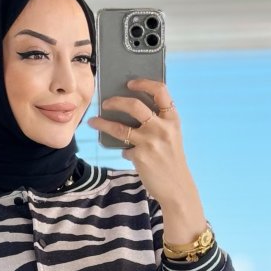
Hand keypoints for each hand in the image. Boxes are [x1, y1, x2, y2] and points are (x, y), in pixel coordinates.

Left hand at [86, 78, 195, 208]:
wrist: (177, 188)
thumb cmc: (172, 160)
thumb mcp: (171, 136)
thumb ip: (158, 122)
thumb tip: (129, 111)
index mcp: (173, 119)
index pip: (160, 90)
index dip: (143, 83)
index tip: (130, 83)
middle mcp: (162, 127)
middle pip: (134, 105)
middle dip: (116, 102)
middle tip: (106, 103)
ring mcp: (150, 142)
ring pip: (120, 128)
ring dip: (103, 123)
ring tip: (93, 121)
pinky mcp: (140, 156)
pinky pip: (124, 149)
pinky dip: (124, 151)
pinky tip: (128, 154)